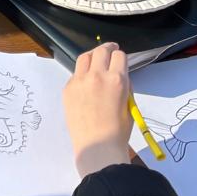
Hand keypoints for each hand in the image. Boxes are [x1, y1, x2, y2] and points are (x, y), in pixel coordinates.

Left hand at [63, 43, 134, 177]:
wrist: (97, 146)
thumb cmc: (118, 130)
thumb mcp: (129, 105)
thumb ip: (124, 86)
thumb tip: (119, 75)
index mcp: (117, 80)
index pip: (119, 56)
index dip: (121, 57)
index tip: (121, 59)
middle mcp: (97, 76)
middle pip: (101, 51)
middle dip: (108, 48)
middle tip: (111, 49)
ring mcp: (79, 81)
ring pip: (85, 57)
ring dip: (93, 55)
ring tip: (97, 58)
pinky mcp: (67, 88)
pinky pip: (75, 73)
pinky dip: (82, 73)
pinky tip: (86, 81)